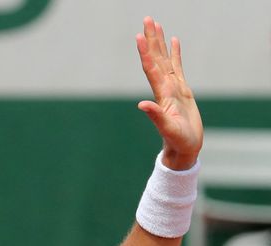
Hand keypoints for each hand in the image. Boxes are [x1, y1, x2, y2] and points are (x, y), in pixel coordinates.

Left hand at [136, 17, 202, 169]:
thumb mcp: (167, 128)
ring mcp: (172, 88)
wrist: (183, 149)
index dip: (145, 53)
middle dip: (151, 39)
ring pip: (165, 60)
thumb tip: (141, 105)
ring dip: (160, 43)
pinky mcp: (182, 91)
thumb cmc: (177, 141)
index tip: (139, 36)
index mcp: (161, 94)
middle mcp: (164, 88)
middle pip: (156, 58)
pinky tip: (174, 42)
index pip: (151, 69)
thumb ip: (155, 116)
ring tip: (156, 25)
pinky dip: (175, 54)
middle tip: (147, 19)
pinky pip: (177, 67)